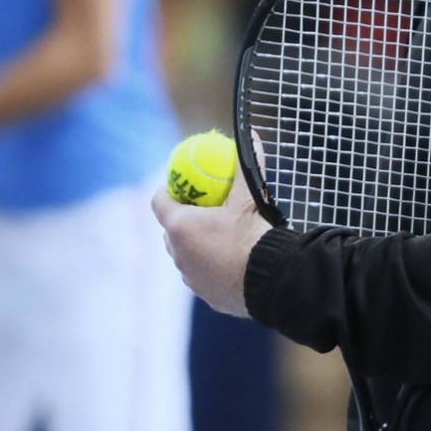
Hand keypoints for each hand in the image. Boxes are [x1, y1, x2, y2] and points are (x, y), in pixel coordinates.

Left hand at [151, 163, 270, 317]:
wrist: (271, 281)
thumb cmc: (253, 236)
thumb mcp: (248, 197)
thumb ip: (244, 166)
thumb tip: (251, 136)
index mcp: (180, 227)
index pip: (159, 202)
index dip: (166, 191)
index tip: (181, 186)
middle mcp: (178, 253)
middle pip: (170, 230)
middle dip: (181, 219)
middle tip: (200, 209)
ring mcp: (190, 276)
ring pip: (184, 254)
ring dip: (194, 244)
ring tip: (216, 235)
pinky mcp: (205, 294)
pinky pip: (201, 274)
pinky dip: (208, 265)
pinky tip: (228, 259)